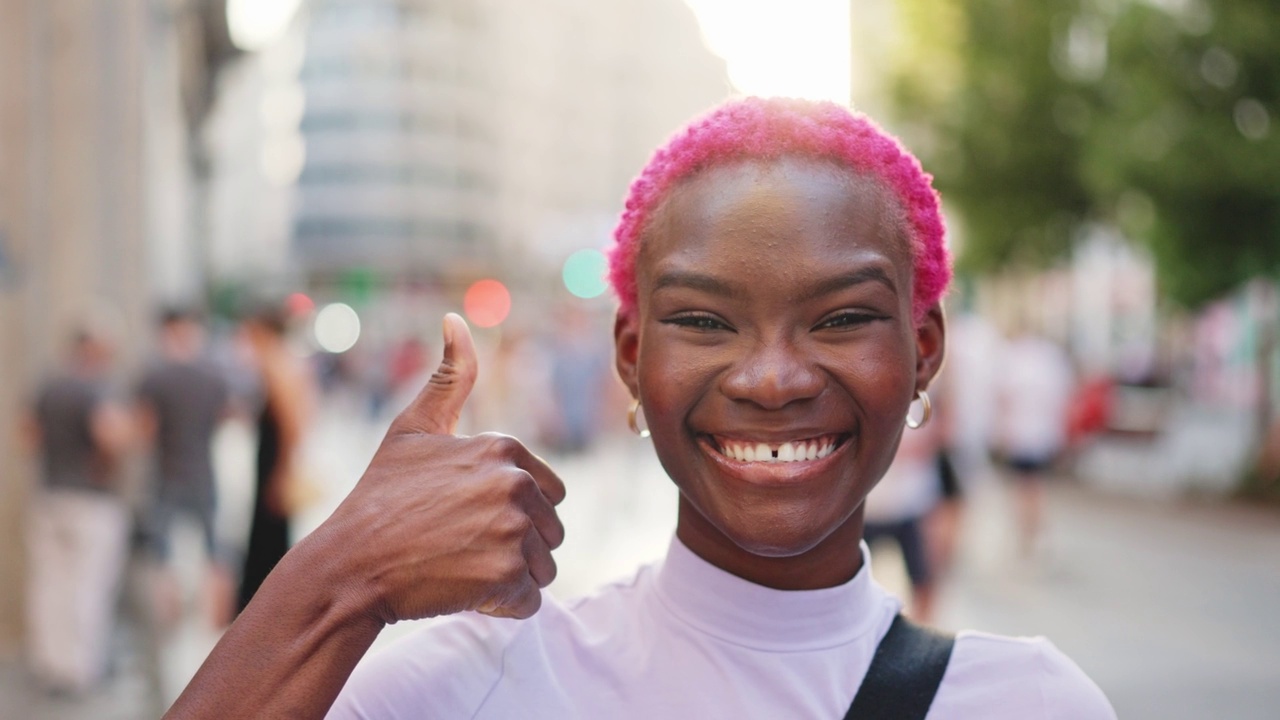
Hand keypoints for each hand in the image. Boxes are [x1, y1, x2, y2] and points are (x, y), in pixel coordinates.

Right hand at [326, 313, 565, 624]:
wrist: (349, 566)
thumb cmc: (380, 500)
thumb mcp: (412, 430)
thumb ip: (448, 377)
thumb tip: (458, 317)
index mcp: (504, 448)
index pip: (548, 493)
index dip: (508, 513)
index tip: (460, 516)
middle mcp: (515, 484)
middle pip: (550, 531)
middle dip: (514, 546)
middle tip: (459, 546)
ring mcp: (512, 530)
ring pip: (544, 567)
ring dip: (509, 577)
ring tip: (459, 566)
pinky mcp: (506, 576)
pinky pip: (530, 601)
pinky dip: (501, 606)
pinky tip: (461, 590)